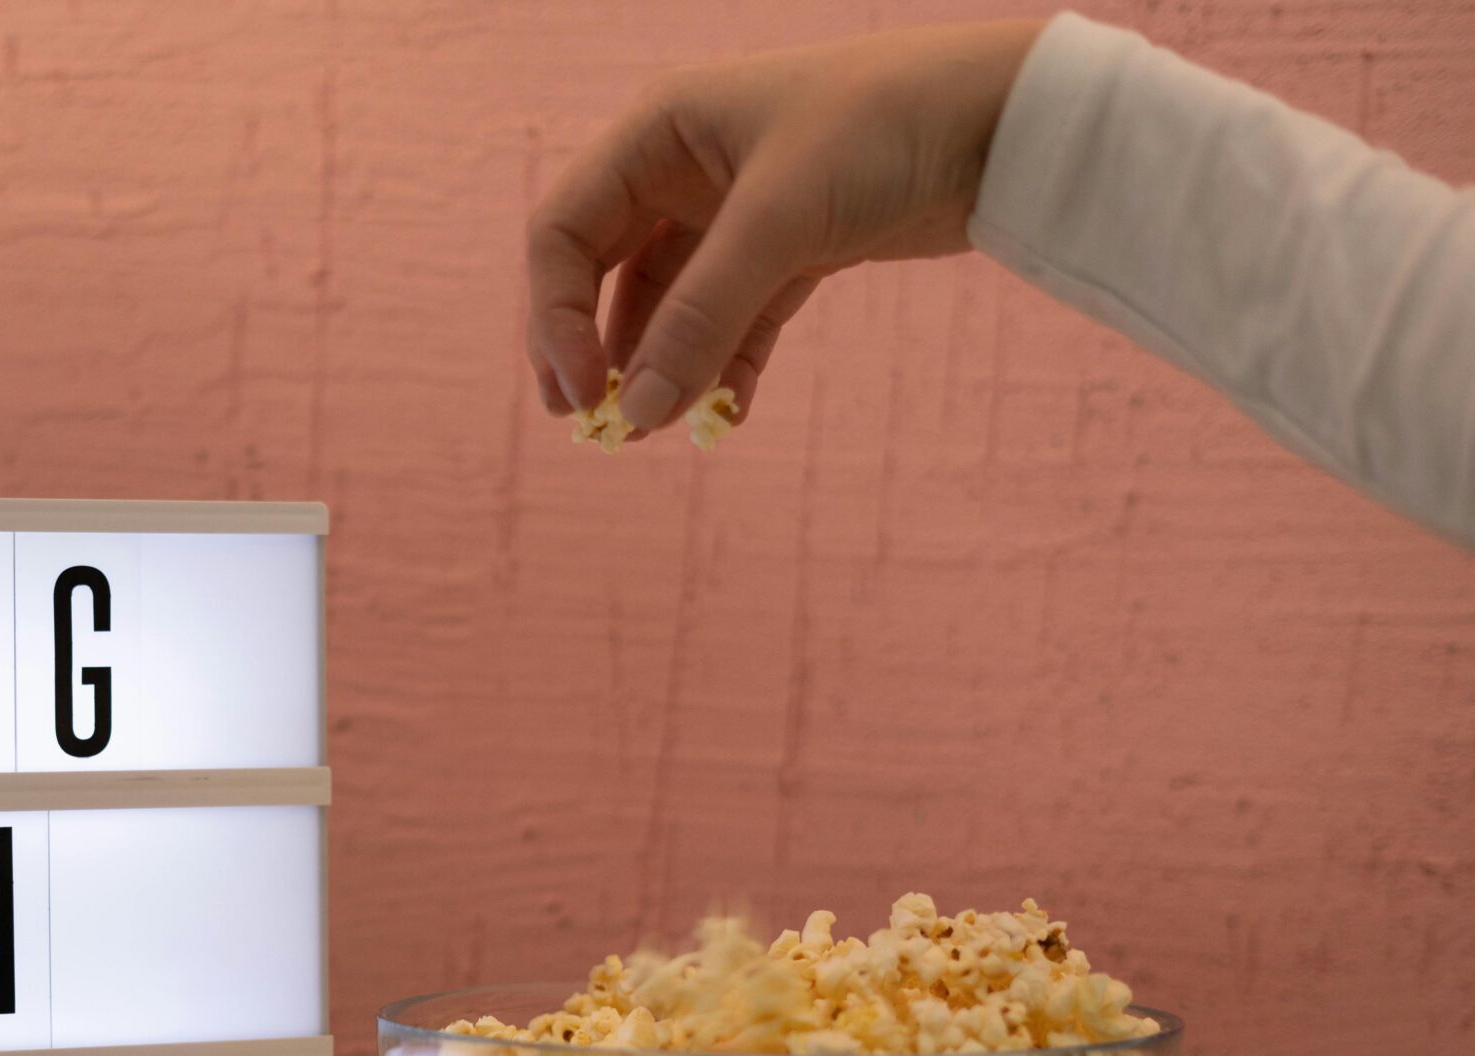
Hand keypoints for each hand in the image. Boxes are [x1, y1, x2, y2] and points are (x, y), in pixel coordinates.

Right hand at [525, 19, 1045, 435]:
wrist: (1006, 121)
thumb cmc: (882, 128)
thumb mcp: (780, 220)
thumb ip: (701, 317)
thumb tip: (638, 413)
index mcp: (657, 133)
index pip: (563, 232)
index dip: (554, 316)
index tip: (583, 393)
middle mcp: (681, 171)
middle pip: (599, 276)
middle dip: (595, 352)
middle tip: (598, 425)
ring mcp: (733, 216)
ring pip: (667, 309)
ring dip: (661, 370)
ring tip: (665, 430)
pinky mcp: (788, 253)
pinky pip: (731, 324)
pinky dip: (724, 370)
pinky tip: (726, 416)